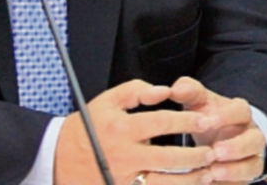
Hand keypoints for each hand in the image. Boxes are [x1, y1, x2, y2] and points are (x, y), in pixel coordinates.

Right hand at [55, 80, 214, 184]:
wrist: (52, 159)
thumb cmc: (85, 128)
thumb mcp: (107, 101)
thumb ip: (136, 91)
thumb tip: (164, 91)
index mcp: (121, 128)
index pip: (162, 122)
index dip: (188, 120)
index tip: (207, 119)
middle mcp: (122, 156)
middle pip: (168, 158)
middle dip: (196, 156)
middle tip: (214, 151)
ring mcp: (120, 179)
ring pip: (162, 184)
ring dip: (189, 180)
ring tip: (208, 174)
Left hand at [169, 77, 265, 183]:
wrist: (217, 139)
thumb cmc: (207, 118)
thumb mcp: (199, 103)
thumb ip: (188, 92)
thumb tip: (175, 88)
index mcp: (240, 114)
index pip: (240, 111)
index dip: (226, 116)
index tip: (207, 122)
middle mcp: (250, 136)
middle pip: (254, 140)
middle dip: (237, 147)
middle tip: (215, 152)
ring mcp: (251, 158)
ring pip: (253, 165)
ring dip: (235, 170)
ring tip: (212, 173)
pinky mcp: (244, 177)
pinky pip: (242, 184)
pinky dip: (229, 184)